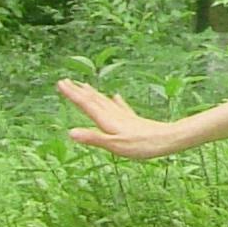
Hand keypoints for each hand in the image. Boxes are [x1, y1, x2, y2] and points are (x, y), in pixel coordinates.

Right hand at [59, 78, 199, 161]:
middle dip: (79, 91)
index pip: (86, 104)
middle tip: (65, 81)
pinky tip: (116, 96)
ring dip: (93, 93)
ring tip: (85, 85)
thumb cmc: (140, 145)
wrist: (166, 140)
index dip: (72, 94)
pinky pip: (121, 107)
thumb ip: (93, 138)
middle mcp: (114, 115)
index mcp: (107, 120)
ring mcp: (124, 116)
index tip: (60, 83)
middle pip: (93, 100)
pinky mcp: (133, 120)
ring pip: (104, 102)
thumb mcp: (114, 145)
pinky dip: (116, 101)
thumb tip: (70, 132)